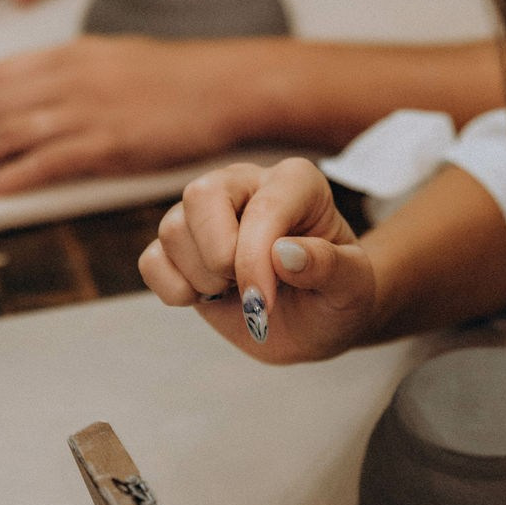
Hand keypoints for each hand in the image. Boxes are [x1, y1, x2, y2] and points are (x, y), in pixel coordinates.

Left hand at [0, 35, 260, 193]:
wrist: (226, 85)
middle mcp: (71, 79)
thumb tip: (43, 93)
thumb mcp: (116, 59)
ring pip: (10, 133)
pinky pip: (49, 161)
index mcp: (71, 56)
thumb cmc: (181, 78)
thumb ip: (75, 74)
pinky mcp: (110, 143)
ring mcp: (89, 110)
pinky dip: (14, 174)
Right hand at [138, 158, 377, 362]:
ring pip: (172, 230)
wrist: (317, 322)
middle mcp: (244, 184)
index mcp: (294, 182)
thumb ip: (330, 268)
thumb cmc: (338, 296)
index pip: (261, 207)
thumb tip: (285, 253)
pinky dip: (174, 290)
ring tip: (236, 292)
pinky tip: (208, 297)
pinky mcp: (180, 247)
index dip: (254, 261)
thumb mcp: (353, 288)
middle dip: (220, 259)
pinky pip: (152, 261)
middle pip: (200, 197)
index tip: (266, 305)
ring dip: (202, 280)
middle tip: (252, 291)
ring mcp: (207, 214)